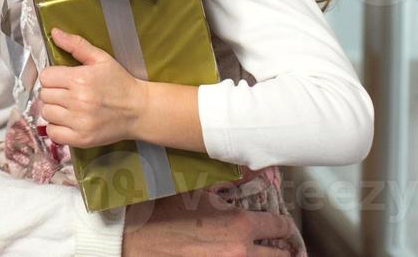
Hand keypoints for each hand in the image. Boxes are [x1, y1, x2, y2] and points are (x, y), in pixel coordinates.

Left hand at [37, 27, 145, 148]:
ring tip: (68, 107)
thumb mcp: (101, 58)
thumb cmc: (119, 82)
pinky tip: (68, 121)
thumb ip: (76, 44)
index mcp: (80, 79)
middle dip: (53, 92)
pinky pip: (53, 133)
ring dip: (54, 110)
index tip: (62, 80)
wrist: (139, 110)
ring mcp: (79, 122)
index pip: (45, 77)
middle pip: (44, 95)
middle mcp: (77, 101)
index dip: (52, 77)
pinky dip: (56, 128)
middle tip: (66, 93)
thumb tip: (54, 32)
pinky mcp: (81, 139)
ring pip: (46, 113)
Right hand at [121, 191, 295, 256]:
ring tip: (264, 251)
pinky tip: (238, 254)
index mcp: (240, 225)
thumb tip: (249, 170)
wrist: (132, 238)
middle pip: (282, 256)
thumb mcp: (195, 187)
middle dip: (283, 247)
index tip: (282, 223)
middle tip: (281, 243)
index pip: (281, 226)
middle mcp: (240, 252)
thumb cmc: (161, 210)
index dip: (285, 224)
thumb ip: (227, 179)